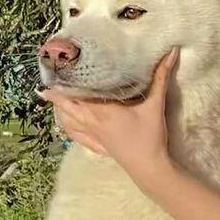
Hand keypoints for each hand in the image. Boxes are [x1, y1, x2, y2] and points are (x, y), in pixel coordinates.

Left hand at [40, 47, 179, 185]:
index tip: (54, 69)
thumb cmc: (150, 136)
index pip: (76, 93)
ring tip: (53, 98)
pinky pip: (77, 136)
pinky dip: (68, 127)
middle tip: (47, 82)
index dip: (63, 82)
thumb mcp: (155, 105)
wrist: (149, 167)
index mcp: (102, 110)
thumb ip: (161, 77)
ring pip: (68, 121)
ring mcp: (93, 135)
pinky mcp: (98, 145)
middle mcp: (93, 122)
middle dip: (56, 95)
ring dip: (60, 110)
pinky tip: (66, 123)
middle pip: (67, 106)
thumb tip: (171, 52)